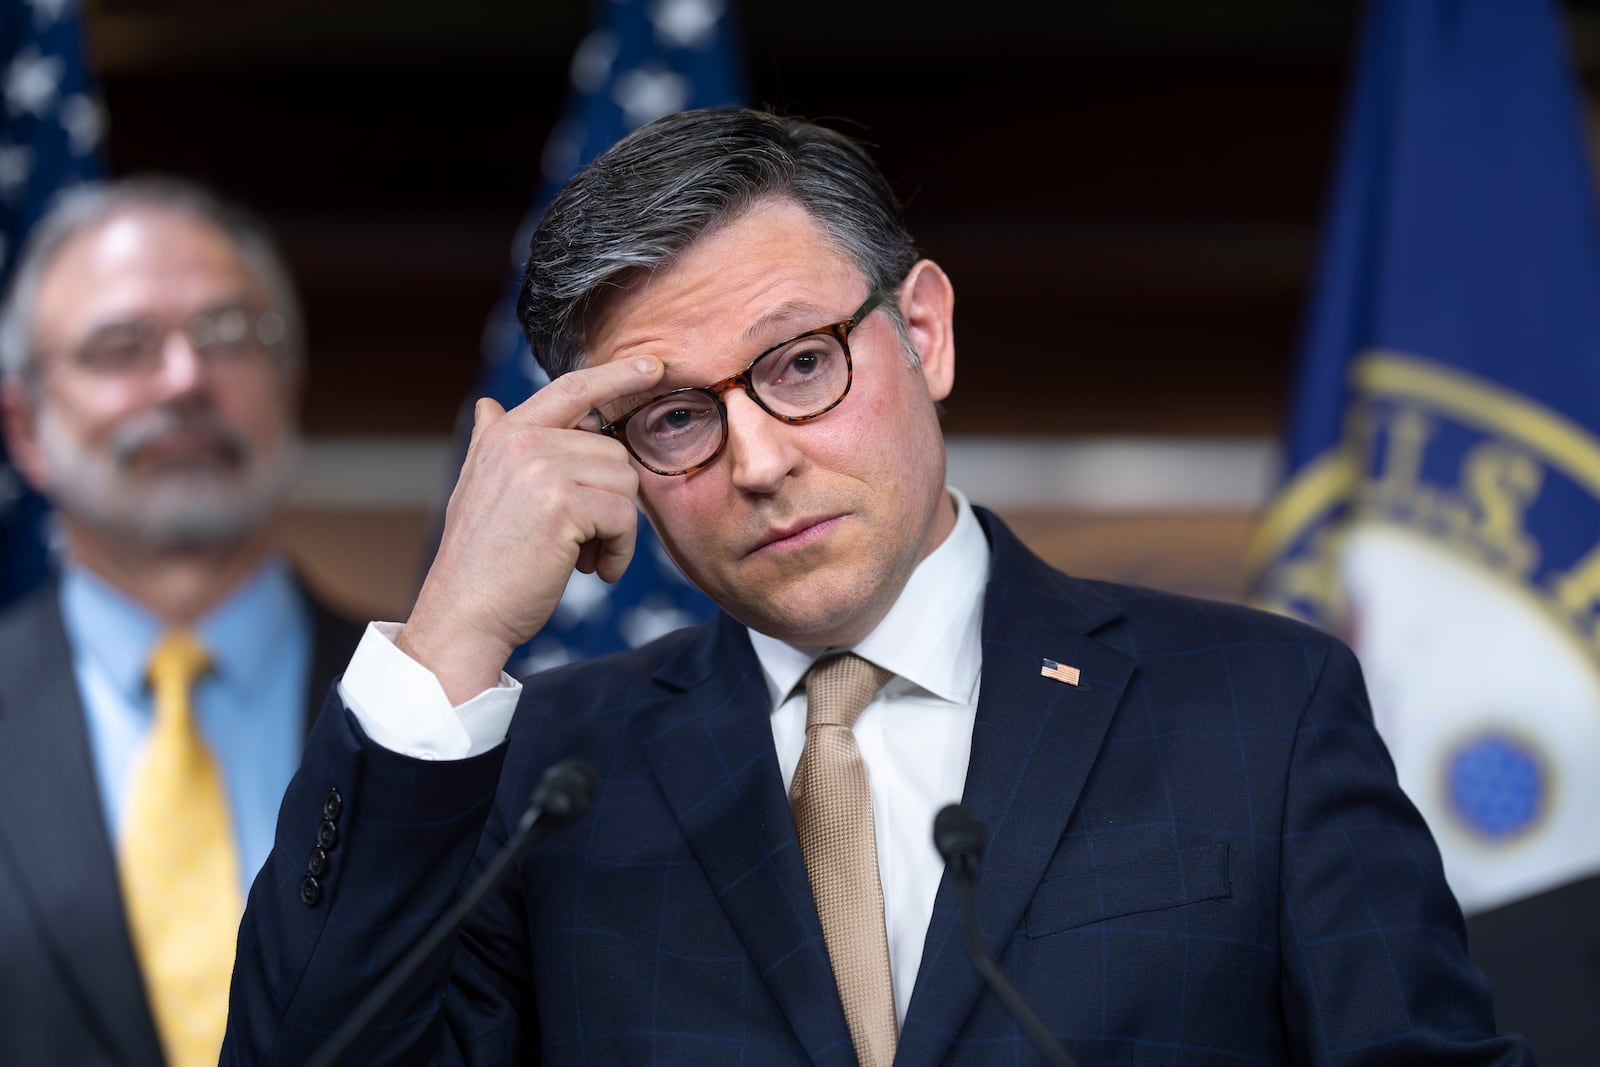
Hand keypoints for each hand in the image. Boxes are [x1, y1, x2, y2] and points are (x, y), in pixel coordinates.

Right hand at [398, 356, 664, 701]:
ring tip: (585, 557)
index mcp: (506, 433)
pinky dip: (621, 550)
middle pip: (613, 450)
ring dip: (617, 530)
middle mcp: (522, 440)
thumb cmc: (480, 561)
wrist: (464, 616)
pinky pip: (624, 516)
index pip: (573, 388)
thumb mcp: (478, 488)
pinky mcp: (563, 504)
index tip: (656, 365)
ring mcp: (542, 468)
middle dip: (612, 500)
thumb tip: (490, 405)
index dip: (618, 374)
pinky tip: (596, 571)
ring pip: (624, 482)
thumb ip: (492, 443)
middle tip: (586, 543)